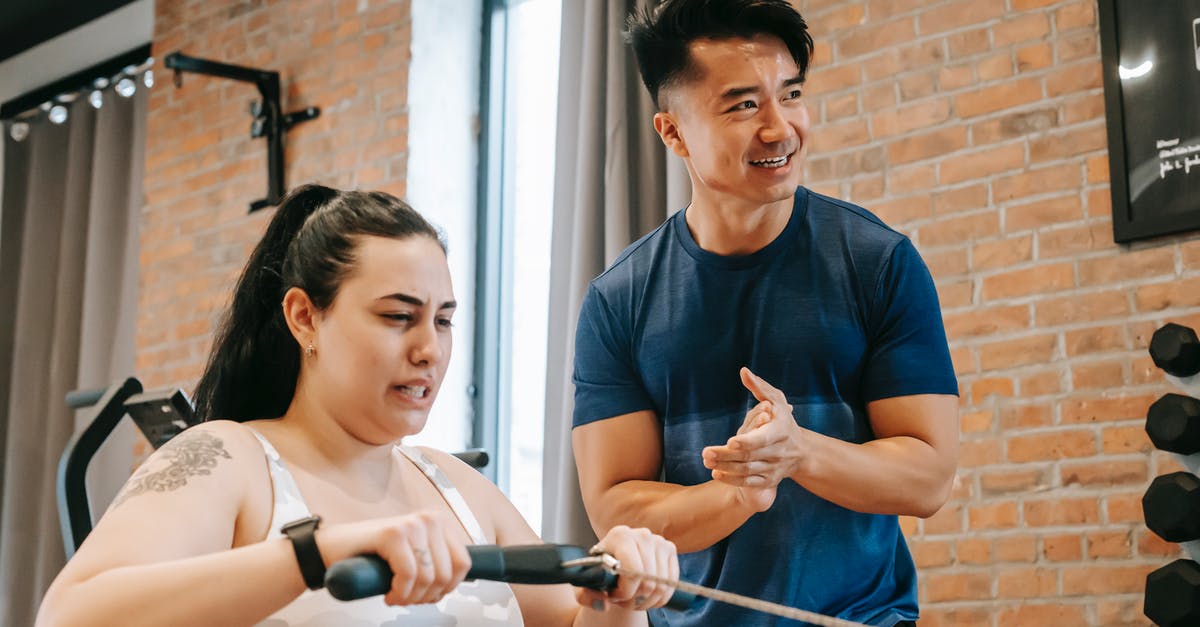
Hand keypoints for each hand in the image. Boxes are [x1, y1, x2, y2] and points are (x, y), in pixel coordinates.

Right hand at [351, 511, 471, 605]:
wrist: (333, 548)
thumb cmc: (373, 554)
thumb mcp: (415, 554)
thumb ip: (437, 561)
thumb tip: (455, 581)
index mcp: (439, 522)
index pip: (463, 563)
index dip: (448, 588)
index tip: (430, 594)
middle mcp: (429, 519)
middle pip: (446, 574)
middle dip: (427, 596)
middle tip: (409, 599)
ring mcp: (411, 524)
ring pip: (428, 578)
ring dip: (411, 597)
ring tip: (398, 596)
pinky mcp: (393, 534)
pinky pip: (408, 575)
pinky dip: (399, 593)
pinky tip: (389, 594)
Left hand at [577, 525, 677, 611]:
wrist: (615, 560)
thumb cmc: (600, 571)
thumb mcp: (587, 583)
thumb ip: (587, 595)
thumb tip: (604, 602)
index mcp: (619, 536)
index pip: (632, 571)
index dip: (625, 592)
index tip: (614, 596)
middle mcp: (642, 534)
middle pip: (648, 581)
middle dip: (635, 599)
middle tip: (624, 602)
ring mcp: (659, 541)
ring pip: (661, 585)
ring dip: (648, 600)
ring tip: (634, 600)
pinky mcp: (670, 549)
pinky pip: (671, 583)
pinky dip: (661, 597)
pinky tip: (648, 597)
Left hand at [702, 368, 803, 498]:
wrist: (801, 452)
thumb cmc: (783, 420)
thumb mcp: (777, 401)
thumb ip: (760, 388)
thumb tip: (743, 371)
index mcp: (781, 432)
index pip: (763, 439)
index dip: (747, 441)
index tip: (730, 441)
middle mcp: (779, 452)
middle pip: (749, 456)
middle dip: (726, 455)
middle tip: (705, 452)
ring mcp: (774, 469)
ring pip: (746, 470)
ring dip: (725, 467)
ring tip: (707, 461)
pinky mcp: (768, 481)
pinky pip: (748, 482)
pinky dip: (732, 480)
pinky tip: (716, 473)